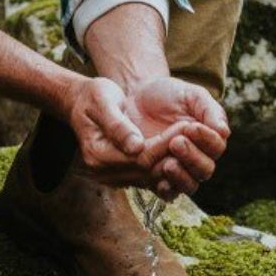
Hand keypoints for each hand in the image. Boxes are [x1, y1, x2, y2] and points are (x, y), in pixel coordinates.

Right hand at [64, 76, 200, 187]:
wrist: (82, 103)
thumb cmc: (93, 97)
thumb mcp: (103, 102)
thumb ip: (118, 125)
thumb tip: (136, 146)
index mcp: (97, 154)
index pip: (140, 158)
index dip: (164, 144)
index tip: (184, 127)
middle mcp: (104, 172)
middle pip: (148, 172)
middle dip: (173, 154)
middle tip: (193, 134)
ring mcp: (113, 177)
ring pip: (152, 178)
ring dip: (173, 161)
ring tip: (190, 142)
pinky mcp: (122, 176)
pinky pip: (149, 178)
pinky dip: (165, 165)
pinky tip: (178, 150)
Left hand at [124, 76, 229, 198]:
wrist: (137, 98)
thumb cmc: (167, 94)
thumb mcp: (190, 95)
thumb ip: (208, 109)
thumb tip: (223, 132)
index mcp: (209, 138)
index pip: (216, 147)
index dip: (206, 140)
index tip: (190, 127)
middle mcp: (197, 158)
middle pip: (205, 169)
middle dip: (192, 157)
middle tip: (175, 143)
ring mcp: (179, 170)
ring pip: (189, 184)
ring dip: (181, 177)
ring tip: (167, 164)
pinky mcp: (158, 178)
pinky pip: (168, 193)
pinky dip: (166, 190)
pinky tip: (159, 182)